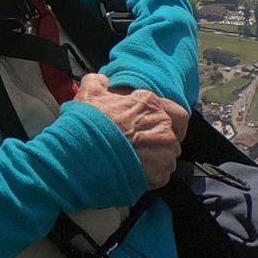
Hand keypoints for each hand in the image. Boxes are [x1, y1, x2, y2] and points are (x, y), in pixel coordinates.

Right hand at [74, 73, 187, 188]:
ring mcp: (163, 150)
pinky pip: (161, 176)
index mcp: (149, 103)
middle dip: (159, 144)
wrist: (82, 153)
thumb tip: (103, 80)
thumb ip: (98, 82)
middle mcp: (162, 124)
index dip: (166, 122)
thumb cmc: (86, 124)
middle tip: (140, 149)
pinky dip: (150, 178)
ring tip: (134, 164)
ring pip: (168, 158)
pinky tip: (133, 175)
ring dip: (155, 162)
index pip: (176, 113)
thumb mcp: (87, 94)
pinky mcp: (159, 173)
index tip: (153, 130)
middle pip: (172, 138)